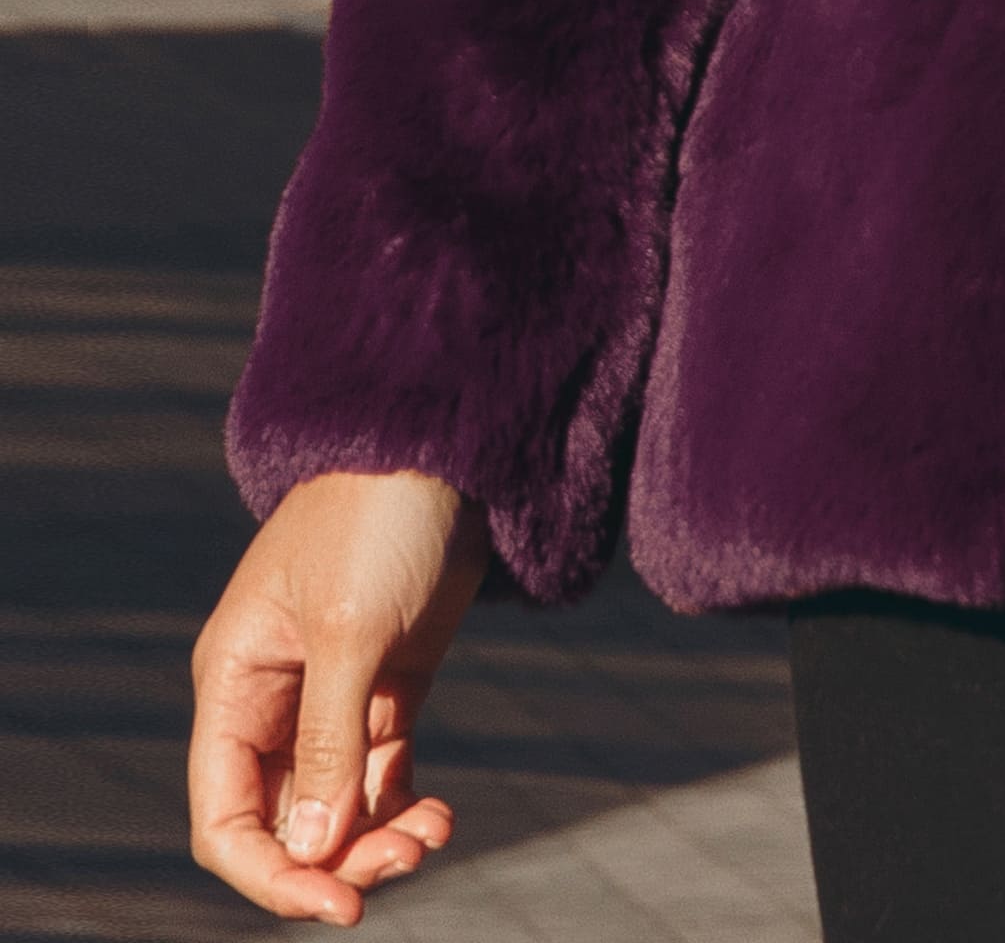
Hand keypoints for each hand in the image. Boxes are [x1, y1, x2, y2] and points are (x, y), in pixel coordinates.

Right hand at [189, 472, 487, 921]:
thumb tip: (309, 852)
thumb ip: (327, 743)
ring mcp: (332, 694)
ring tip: (434, 835)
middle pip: (285, 823)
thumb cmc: (377, 517)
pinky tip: (439, 818)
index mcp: (234, 683)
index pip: (225, 816)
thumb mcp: (350, 630)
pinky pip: (382, 775)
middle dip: (337, 859)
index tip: (333, 905)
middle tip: (405, 861)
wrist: (443, 444)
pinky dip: (405, 806)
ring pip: (339, 807)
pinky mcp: (389, 684)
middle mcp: (273, 700)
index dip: (269, 873)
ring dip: (379, 839)